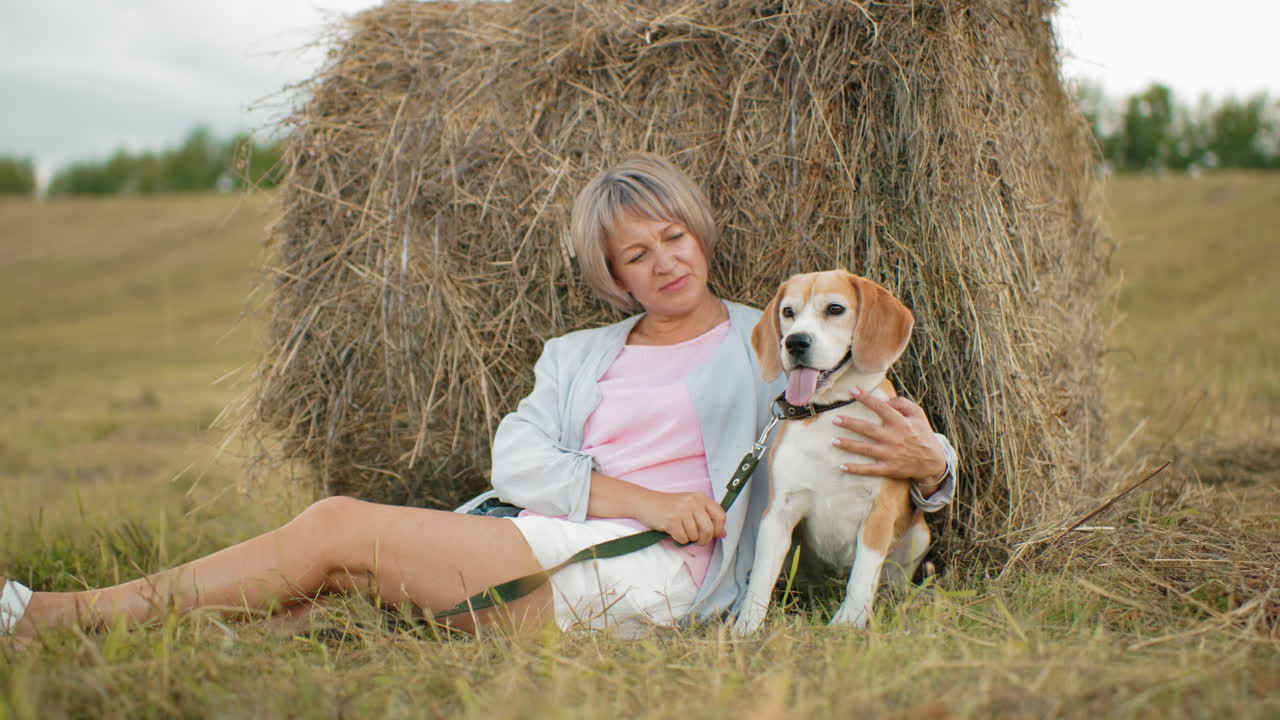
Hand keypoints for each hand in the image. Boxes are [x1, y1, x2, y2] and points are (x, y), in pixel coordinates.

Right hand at [635, 490, 725, 545]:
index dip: (718, 529)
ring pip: (695, 536)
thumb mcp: (690, 506)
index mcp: (700, 497)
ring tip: (680, 530)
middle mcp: (693, 502)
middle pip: (709, 530)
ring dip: (688, 538)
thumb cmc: (668, 506)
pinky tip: (673, 531)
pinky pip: (683, 539)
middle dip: (704, 539)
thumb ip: (706, 517)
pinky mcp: (672, 520)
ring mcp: (682, 511)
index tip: (713, 534)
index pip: (720, 515)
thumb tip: (722, 534)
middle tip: (697, 540)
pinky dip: (678, 539)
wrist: (645, 502)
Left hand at [831, 389, 946, 492]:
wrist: (933, 461)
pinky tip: (842, 466)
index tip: (852, 391)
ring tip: (833, 441)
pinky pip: (870, 469)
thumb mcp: (918, 415)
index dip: (866, 398)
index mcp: (899, 423)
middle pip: (867, 429)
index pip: (880, 408)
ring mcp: (890, 454)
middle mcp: (893, 438)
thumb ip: (903, 404)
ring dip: (849, 445)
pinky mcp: (889, 468)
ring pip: (865, 449)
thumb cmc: (922, 434)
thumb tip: (885, 400)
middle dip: (850, 423)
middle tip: (835, 419)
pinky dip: (856, 469)